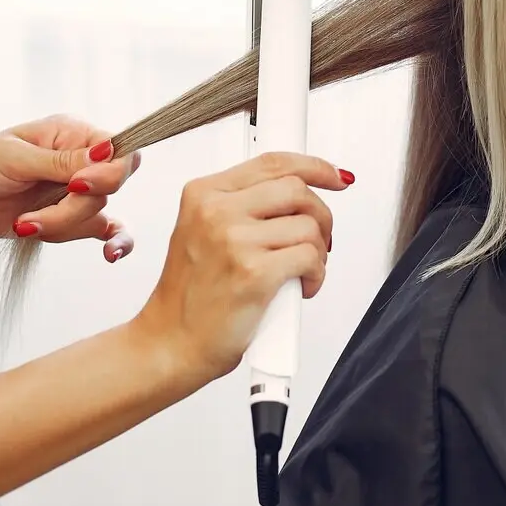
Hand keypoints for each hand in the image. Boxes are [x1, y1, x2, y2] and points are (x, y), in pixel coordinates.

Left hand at [0, 115, 141, 261]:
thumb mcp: (16, 158)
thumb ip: (62, 161)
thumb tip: (108, 151)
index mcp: (71, 134)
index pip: (116, 150)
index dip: (106, 171)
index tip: (76, 185)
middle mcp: (80, 161)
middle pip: (108, 187)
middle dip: (74, 206)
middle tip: (38, 211)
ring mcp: (75, 192)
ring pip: (95, 214)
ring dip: (59, 225)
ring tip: (23, 223)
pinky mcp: (69, 220)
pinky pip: (104, 230)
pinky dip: (114, 243)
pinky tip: (111, 254)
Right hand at [133, 152, 355, 382]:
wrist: (171, 343)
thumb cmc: (190, 297)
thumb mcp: (203, 233)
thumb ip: (242, 206)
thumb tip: (297, 193)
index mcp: (203, 194)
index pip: (272, 162)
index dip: (314, 167)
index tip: (334, 177)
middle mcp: (215, 211)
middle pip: (296, 189)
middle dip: (321, 216)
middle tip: (319, 241)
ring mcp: (234, 240)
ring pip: (309, 227)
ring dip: (318, 253)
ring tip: (300, 273)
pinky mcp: (254, 273)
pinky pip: (311, 258)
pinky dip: (316, 276)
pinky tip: (300, 288)